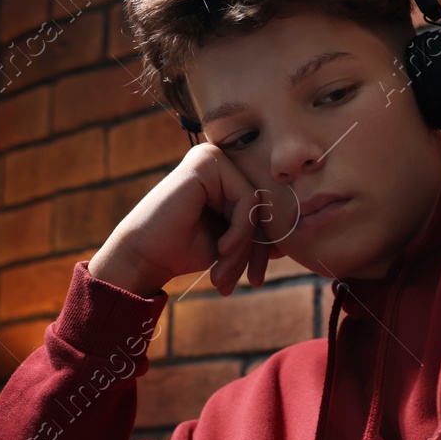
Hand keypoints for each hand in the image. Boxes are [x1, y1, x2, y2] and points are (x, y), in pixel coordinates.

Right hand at [90, 141, 280, 296]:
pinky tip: (221, 249)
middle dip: (256, 251)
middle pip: (261, 208)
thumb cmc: (183, 251)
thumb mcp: (232, 243)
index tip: (256, 280)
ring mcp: (212, 157)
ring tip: (225, 273)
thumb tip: (296, 230)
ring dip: (245, 247)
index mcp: (223, 176)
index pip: (260, 210)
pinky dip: (240, 232)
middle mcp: (218, 161)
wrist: (144, 258)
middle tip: (248, 282)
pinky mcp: (207, 163)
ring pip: (256, 207)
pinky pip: (247, 202)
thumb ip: (259, 232)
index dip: (263, 249)